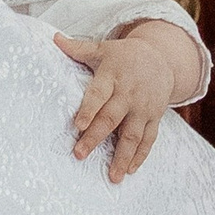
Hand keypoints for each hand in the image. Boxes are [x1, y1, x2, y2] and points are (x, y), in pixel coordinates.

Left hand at [58, 24, 195, 181]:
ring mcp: (143, 107)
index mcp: (113, 75)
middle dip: (96, 137)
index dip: (89, 109)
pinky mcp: (154, 117)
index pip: (98, 94)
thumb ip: (78, 48)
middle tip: (80, 154)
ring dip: (122, 157)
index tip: (78, 125)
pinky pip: (149, 139)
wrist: (162, 57)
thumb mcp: (103, 49)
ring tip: (113, 177)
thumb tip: (53, 38)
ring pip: (132, 134)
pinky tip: (130, 171)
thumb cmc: (124, 56)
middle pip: (111, 118)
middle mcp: (129, 93)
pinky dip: (140, 156)